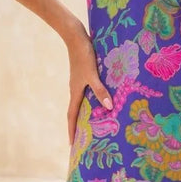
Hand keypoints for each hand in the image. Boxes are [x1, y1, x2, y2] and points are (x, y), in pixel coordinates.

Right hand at [66, 27, 112, 145]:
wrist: (75, 36)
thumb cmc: (83, 55)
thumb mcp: (93, 74)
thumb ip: (100, 90)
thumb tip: (109, 107)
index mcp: (75, 92)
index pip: (72, 117)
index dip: (72, 131)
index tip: (71, 145)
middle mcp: (75, 89)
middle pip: (75, 112)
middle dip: (78, 127)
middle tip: (82, 141)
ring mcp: (79, 82)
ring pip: (81, 103)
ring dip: (85, 115)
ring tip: (92, 126)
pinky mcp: (83, 74)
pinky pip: (86, 93)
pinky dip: (91, 101)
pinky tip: (99, 101)